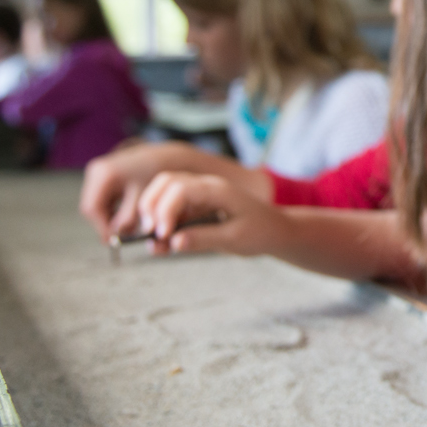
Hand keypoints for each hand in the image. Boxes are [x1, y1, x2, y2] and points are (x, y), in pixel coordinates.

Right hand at [80, 143, 168, 240]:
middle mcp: (95, 171)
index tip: (114, 240)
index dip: (101, 227)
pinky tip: (125, 214)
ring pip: (94, 205)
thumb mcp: (143, 199)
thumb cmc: (154, 174)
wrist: (160, 156)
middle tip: (119, 237)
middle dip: (104, 224)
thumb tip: (117, 234)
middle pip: (90, 207)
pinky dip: (110, 210)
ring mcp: (96, 173)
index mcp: (104, 174)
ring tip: (125, 226)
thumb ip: (128, 217)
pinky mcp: (100, 177)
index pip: (92, 208)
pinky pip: (100, 199)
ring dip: (107, 218)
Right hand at [136, 171, 285, 256]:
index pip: (180, 189)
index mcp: (217, 190)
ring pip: (165, 192)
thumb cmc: (260, 232)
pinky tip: (160, 244)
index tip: (162, 235)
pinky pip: (173, 208)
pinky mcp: (196, 206)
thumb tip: (174, 242)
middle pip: (166, 182)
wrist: (276, 230)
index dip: (165, 210)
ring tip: (153, 241)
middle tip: (150, 234)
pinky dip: (162, 222)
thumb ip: (203, 239)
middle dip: (151, 206)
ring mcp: (199, 194)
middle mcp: (205, 186)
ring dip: (153, 212)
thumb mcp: (234, 239)